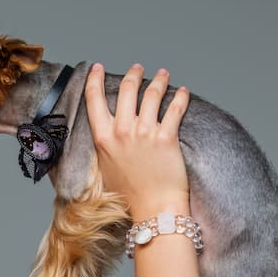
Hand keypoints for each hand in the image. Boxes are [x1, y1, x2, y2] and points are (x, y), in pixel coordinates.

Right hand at [84, 63, 190, 220]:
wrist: (152, 209)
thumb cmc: (129, 195)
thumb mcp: (105, 168)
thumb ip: (105, 146)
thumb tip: (106, 133)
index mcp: (103, 138)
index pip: (94, 100)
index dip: (94, 79)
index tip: (96, 68)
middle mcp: (122, 131)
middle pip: (126, 90)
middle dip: (133, 74)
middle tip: (139, 68)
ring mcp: (145, 133)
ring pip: (151, 94)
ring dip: (158, 80)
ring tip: (163, 74)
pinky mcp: (167, 137)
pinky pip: (175, 108)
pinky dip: (180, 96)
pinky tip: (183, 91)